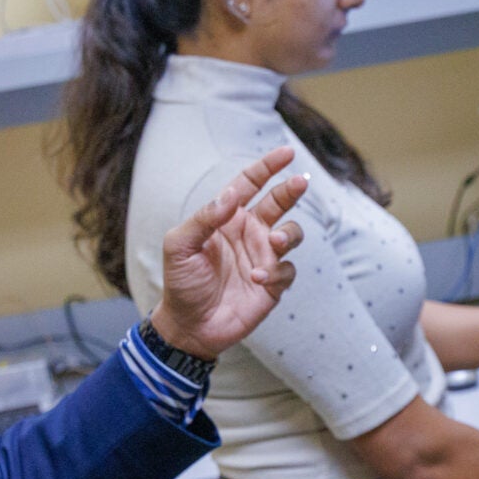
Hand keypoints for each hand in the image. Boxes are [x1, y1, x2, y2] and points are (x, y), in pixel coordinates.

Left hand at [149, 146, 308, 360]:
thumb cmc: (181, 282)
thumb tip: (231, 195)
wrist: (188, 325)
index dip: (268, 166)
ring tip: (275, 242)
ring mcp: (263, 258)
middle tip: (300, 183)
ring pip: (292, 234)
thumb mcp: (179, 245)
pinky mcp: (273, 284)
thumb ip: (204, 218)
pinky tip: (256, 279)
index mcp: (227, 218)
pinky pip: (287, 271)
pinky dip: (276, 272)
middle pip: (279, 202)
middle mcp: (250, 233)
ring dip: (288, 234)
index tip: (287, 153)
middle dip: (291, 189)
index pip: (250, 185)